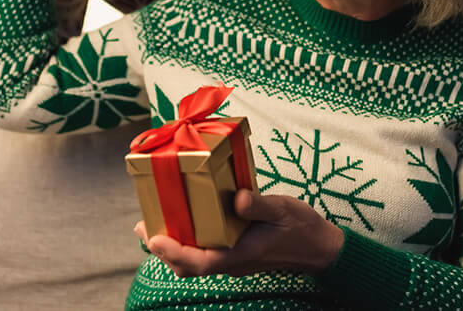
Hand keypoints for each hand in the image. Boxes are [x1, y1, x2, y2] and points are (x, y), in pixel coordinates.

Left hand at [134, 190, 343, 277]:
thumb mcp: (283, 209)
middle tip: (141, 226)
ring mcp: (233, 259)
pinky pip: (204, 252)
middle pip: (188, 265)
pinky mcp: (235, 252)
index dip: (174, 252)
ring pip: (194, 260)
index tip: (153, 238)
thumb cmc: (302, 228)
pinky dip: (188, 239)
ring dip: (171, 245)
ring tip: (154, 223)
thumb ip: (259, 204)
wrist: (320, 248)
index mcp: (242, 254)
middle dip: (162, 249)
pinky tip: (184, 219)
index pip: (201, 263)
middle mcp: (233, 261)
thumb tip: (235, 198)